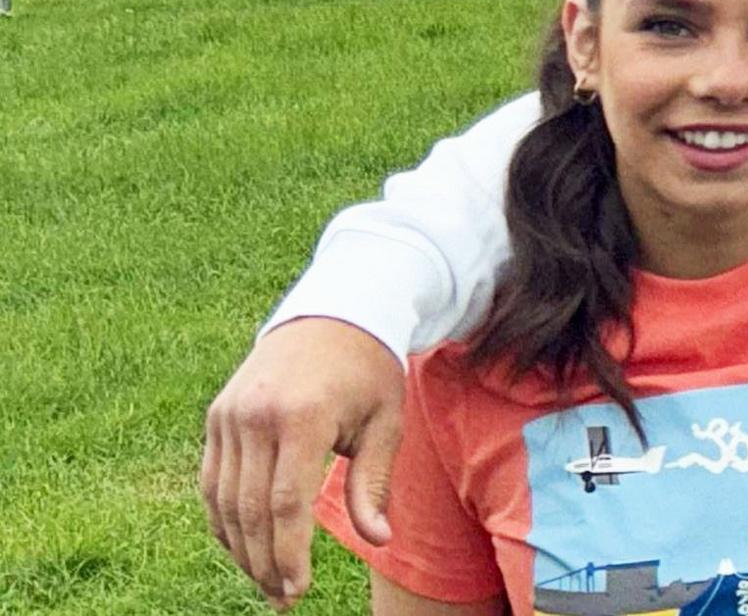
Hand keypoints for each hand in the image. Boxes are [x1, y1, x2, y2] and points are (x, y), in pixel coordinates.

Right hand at [202, 317, 405, 608]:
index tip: (297, 590)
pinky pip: (211, 480)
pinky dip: (223, 518)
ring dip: (240, 548)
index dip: (288, 554)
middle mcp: (255, 417)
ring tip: (265, 580)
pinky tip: (243, 546)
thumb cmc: (370, 371)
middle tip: (282, 598)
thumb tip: (378, 539)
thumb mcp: (385, 422)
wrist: (334, 311)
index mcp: (302, 416)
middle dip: (263, 562)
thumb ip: (373, 483)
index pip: (285, 504)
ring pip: (223, 501)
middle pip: (250, 510)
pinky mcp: (217, 416)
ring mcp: (229, 415)